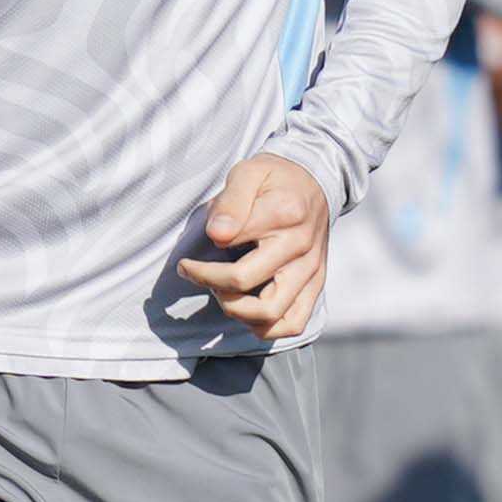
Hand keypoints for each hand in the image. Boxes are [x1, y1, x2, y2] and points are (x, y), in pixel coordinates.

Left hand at [178, 149, 336, 339]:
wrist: (314, 182)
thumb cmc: (273, 179)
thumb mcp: (248, 173)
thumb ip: (231, 201)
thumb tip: (217, 235)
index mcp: (284, 213)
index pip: (230, 245)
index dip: (201, 258)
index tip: (186, 259)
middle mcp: (301, 245)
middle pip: (245, 281)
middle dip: (208, 282)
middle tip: (194, 273)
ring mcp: (311, 269)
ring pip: (270, 313)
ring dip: (234, 310)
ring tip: (220, 293)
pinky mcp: (315, 285)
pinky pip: (293, 323)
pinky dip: (265, 328)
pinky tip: (245, 311)